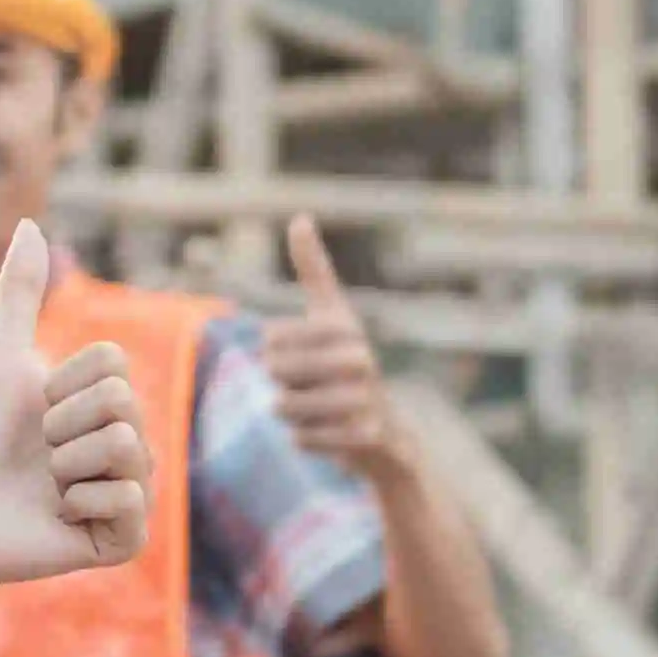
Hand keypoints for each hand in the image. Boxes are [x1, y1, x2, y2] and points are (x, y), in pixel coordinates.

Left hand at [0, 222, 155, 626]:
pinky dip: (80, 503)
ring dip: (66, 465)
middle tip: (39, 453)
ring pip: (126, 448)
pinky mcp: (125, 538)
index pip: (113, 364)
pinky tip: (60, 516)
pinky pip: (128, 502)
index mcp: (108, 403)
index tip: (36, 410)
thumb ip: (19, 294)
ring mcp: (131, 492)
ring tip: (48, 485)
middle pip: (121, 403)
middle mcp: (129, 444)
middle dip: (61, 425)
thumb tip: (28, 223)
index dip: (61, 383)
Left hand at [269, 216, 410, 481]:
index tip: (301, 353)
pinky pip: (302, 439)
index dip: (273, 350)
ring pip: (284, 407)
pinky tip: (324, 433)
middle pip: (275, 371)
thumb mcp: (332, 314)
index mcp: (346, 328)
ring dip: (290, 413)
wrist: (386, 433)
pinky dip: (303, 439)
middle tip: (311, 387)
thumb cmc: (346, 366)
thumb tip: (300, 216)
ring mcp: (365, 399)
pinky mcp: (366, 436)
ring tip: (315, 410)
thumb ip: (314, 269)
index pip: (271, 337)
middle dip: (282, 384)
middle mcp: (360, 359)